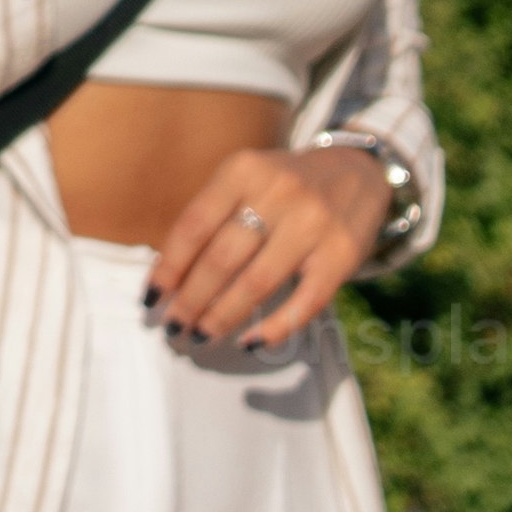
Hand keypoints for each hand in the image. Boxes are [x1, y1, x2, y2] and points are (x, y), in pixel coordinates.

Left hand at [148, 137, 395, 353]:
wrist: (360, 171)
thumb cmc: (286, 184)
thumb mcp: (248, 179)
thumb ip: (213, 215)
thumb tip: (170, 276)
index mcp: (245, 170)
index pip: (194, 226)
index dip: (168, 267)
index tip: (150, 298)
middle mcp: (280, 193)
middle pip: (221, 259)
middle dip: (191, 299)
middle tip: (174, 326)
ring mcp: (314, 224)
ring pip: (257, 283)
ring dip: (222, 316)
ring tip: (201, 335)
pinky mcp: (343, 254)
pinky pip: (305, 302)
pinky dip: (275, 327)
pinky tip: (250, 340)